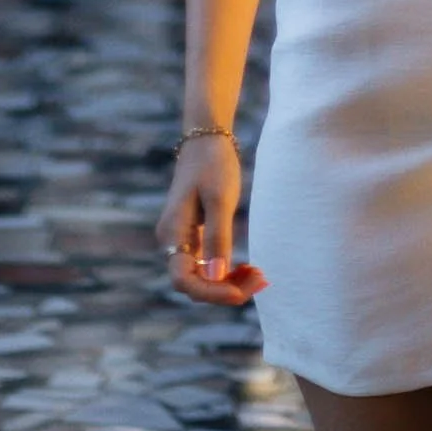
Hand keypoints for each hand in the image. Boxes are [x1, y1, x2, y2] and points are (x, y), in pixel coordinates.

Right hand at [156, 132, 265, 306]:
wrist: (207, 138)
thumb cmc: (213, 164)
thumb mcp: (220, 199)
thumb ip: (217, 237)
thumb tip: (217, 276)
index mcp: (172, 232)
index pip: (184, 280)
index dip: (211, 292)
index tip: (239, 292)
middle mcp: (172, 241)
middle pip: (194, 283)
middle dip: (225, 289)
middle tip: (259, 281)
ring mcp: (182, 239)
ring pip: (202, 276)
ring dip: (228, 282)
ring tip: (258, 276)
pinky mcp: (194, 235)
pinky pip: (207, 263)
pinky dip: (227, 269)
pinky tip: (247, 268)